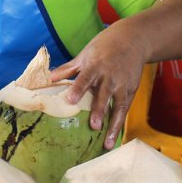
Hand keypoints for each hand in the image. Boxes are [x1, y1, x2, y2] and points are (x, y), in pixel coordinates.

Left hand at [50, 24, 146, 149]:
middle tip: (94, 127)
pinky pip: (125, 109)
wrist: (133, 39)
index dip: (78, 89)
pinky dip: (120, 123)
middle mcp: (110, 76)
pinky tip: (115, 137)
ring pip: (118, 107)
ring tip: (107, 143)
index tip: (70, 100)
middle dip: (100, 111)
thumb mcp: (85, 54)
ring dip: (113, 125)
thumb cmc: (104, 46)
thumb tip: (49, 78)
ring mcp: (122, 84)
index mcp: (96, 65)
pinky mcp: (131, 90)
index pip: (85, 78)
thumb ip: (68, 68)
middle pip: (104, 95)